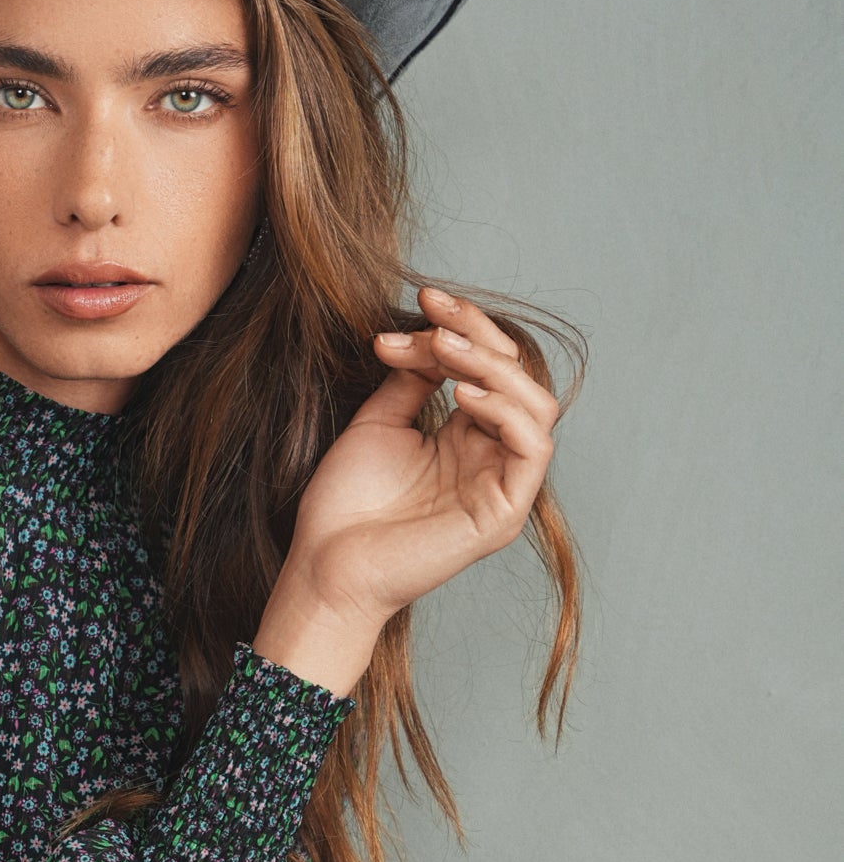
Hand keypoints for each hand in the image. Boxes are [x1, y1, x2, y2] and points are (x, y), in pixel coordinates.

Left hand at [253, 286, 561, 696]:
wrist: (325, 564)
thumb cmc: (345, 504)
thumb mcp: (378, 424)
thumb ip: (412, 379)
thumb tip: (438, 335)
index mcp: (467, 438)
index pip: (489, 367)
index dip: (465, 326)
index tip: (425, 298)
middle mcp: (492, 459)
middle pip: (517, 377)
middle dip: (478, 335)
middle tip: (433, 316)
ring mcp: (501, 487)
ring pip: (535, 406)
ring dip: (493, 366)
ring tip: (444, 349)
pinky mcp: (503, 514)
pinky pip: (532, 449)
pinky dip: (505, 411)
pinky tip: (463, 393)